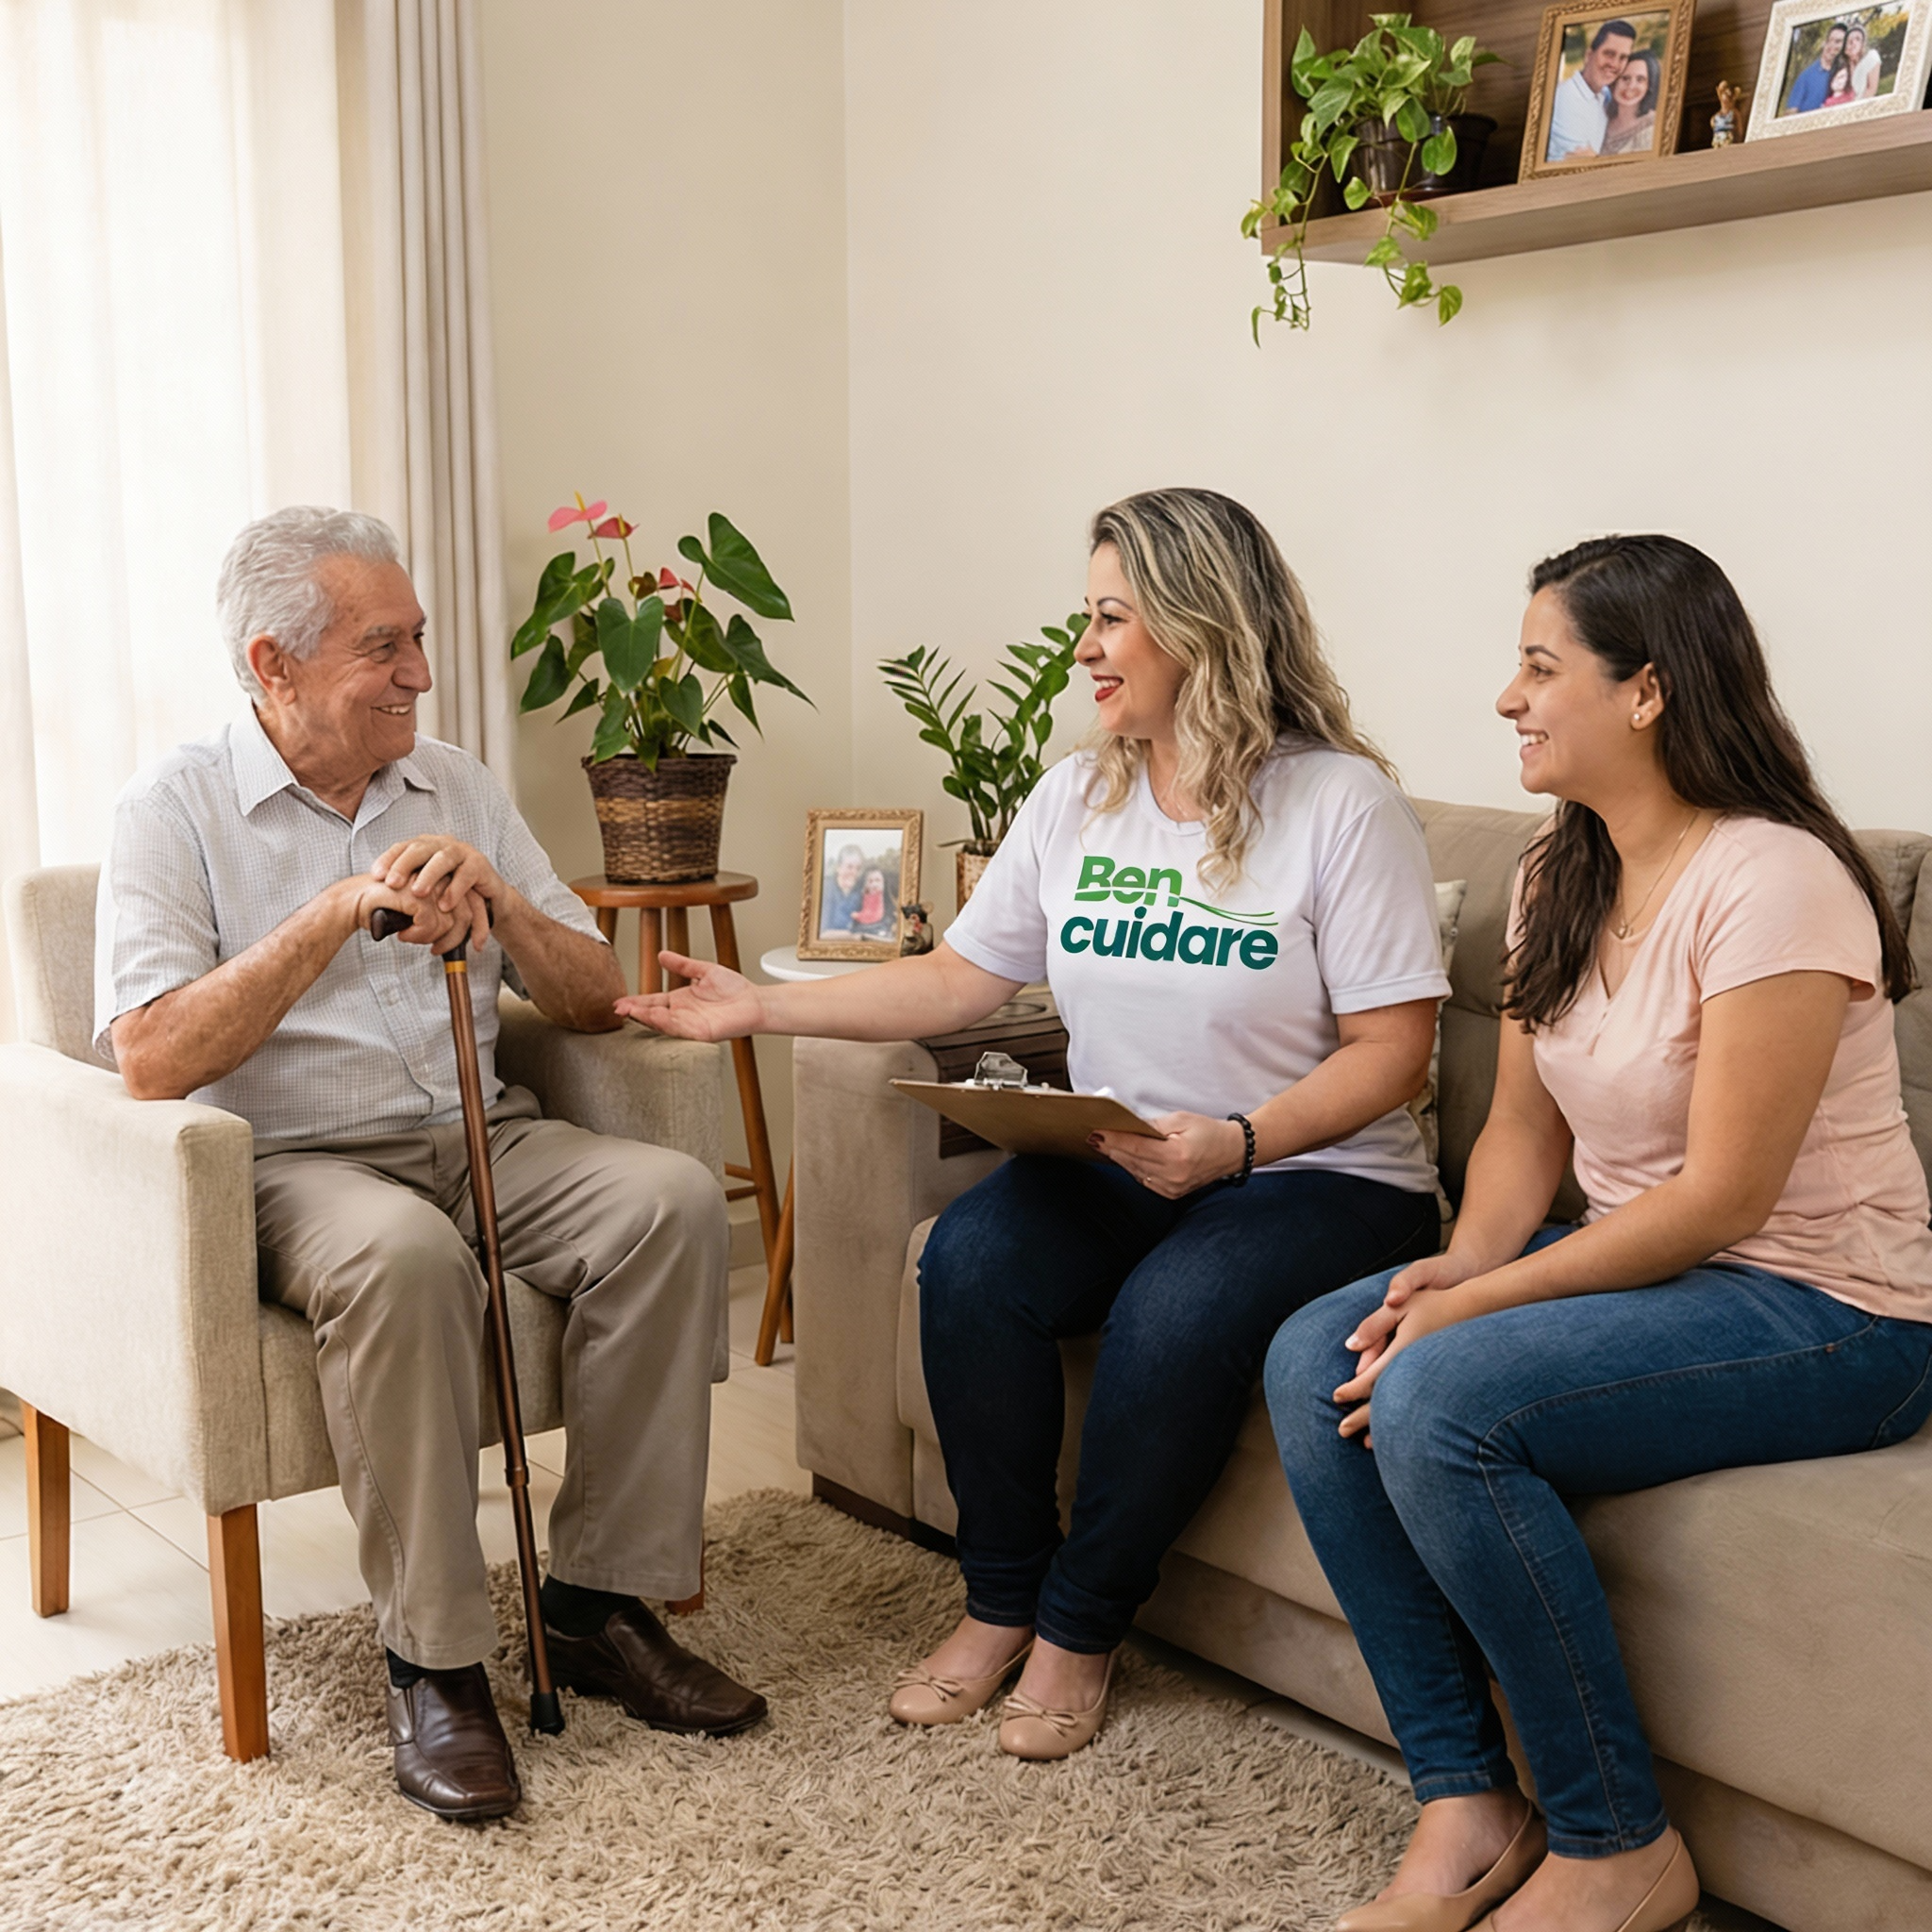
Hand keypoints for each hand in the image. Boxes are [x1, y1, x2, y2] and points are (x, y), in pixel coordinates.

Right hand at [333, 875, 484, 957]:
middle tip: (438, 951)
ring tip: (410, 937)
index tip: (478, 946)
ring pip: (449, 923)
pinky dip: (417, 936)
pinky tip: (402, 934)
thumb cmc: (383, 908)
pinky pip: (431, 924)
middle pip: (467, 914)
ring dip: (430, 938)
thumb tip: (462, 935)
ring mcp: (428, 883)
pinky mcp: (417, 893)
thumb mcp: (419, 912)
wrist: (352, 902)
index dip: (479, 927)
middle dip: (458, 940)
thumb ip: (441, 916)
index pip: (474, 903)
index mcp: (442, 878)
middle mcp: (439, 877)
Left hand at [370, 835, 506, 952]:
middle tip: (392, 884)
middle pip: (420, 849)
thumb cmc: (451, 894)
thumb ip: (406, 890)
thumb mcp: (427, 890)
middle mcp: (442, 845)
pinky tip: (445, 905)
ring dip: (429, 876)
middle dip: (404, 865)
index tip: (375, 876)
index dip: (388, 859)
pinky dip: (455, 889)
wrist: (487, 902)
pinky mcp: (480, 865)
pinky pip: (466, 874)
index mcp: (425, 847)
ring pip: (443, 858)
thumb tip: (376, 904)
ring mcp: (462, 853)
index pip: (402, 847)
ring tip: (417, 894)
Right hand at [615, 951, 765, 1039]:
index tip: (618, 1002)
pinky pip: (681, 1029)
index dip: (635, 1002)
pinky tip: (655, 1016)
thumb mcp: (703, 971)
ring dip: (646, 1017)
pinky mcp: (701, 1033)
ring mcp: (690, 1025)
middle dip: (634, 1012)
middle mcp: (682, 1015)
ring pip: (663, 1023)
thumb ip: (682, 965)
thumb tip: (661, 954)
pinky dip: (666, 1023)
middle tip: (617, 1010)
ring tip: (631, 1011)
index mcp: (680, 1001)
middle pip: (652, 1014)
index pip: (652, 1001)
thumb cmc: (734, 989)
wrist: (755, 1001)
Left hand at [1091, 1110, 1243, 1198]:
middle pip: (1132, 1161)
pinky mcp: (1172, 1194)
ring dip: (1120, 1159)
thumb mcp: (1181, 1119)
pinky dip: (1133, 1168)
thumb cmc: (1208, 1132)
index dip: (1114, 1140)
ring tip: (1105, 1145)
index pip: (1136, 1148)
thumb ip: (1153, 1126)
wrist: (1232, 1151)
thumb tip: (1128, 1126)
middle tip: (1093, 1137)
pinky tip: (1125, 1157)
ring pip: (1135, 1172)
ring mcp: (1172, 1188)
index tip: (1096, 1133)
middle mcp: (1173, 1176)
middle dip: (1111, 1148)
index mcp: (1177, 1156)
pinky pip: (1144, 1180)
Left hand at [1334, 1281, 1479, 1444]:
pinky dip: (1405, 1421)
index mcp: (1404, 1350)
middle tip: (1340, 1431)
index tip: (1336, 1397)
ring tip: (1363, 1443)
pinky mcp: (1441, 1385)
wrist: (1478, 1311)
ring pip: (1403, 1408)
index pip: (1373, 1376)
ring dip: (1382, 1425)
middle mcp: (1418, 1370)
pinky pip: (1419, 1407)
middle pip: (1385, 1398)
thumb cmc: (1434, 1304)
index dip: (1353, 1389)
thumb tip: (1349, 1345)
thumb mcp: (1400, 1306)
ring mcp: (1432, 1380)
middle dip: (1361, 1417)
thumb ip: (1374, 1324)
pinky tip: (1396, 1434)